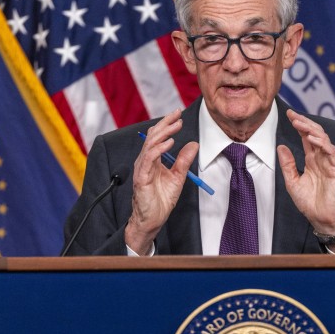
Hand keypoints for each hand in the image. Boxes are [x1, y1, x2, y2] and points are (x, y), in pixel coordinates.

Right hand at [125, 109, 198, 254]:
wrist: (152, 220)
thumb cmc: (161, 200)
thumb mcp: (178, 177)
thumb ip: (184, 160)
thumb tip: (194, 144)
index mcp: (152, 160)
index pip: (157, 137)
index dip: (167, 124)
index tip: (178, 114)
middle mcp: (145, 161)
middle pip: (153, 136)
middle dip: (165, 123)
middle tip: (177, 113)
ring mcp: (142, 168)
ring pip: (150, 144)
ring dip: (164, 133)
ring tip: (176, 125)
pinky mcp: (141, 177)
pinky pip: (149, 159)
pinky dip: (159, 149)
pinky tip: (170, 143)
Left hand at [277, 109, 334, 247]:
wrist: (321, 218)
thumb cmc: (309, 203)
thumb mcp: (292, 181)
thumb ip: (288, 164)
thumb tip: (281, 147)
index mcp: (312, 160)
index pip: (307, 137)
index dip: (299, 125)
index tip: (289, 114)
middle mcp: (322, 159)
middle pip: (315, 134)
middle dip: (305, 123)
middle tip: (293, 115)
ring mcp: (330, 163)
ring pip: (324, 140)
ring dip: (312, 130)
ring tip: (300, 123)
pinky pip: (331, 153)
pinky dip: (322, 144)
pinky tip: (312, 139)